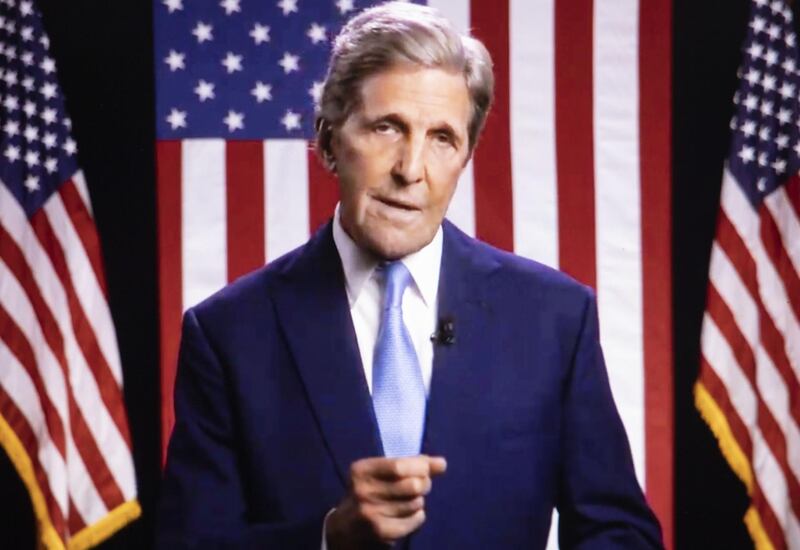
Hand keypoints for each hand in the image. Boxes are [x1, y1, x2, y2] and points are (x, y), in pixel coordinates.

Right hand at [325, 455, 446, 548]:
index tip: (426, 469)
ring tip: (411, 501)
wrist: (345, 527)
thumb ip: (412, 464)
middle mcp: (363, 490)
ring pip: (415, 503)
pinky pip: (414, 520)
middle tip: (422, 486)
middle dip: (424, 484)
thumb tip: (442, 463)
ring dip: (419, 501)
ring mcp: (370, 512)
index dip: (420, 467)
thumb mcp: (382, 472)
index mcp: (361, 470)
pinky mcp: (380, 531)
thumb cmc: (370, 491)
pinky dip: (418, 516)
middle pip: (412, 485)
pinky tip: (410, 514)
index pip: (399, 466)